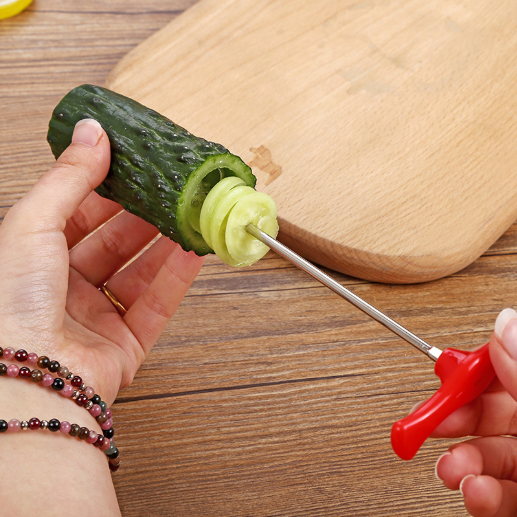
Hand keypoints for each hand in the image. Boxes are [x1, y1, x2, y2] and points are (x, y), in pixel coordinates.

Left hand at [0, 118, 203, 405]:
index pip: (79, 212)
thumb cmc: (10, 305)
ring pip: (140, 271)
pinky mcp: (124, 345)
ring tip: (191, 215)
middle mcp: (64, 287)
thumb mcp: (33, 224)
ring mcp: (96, 317)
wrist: (26, 383)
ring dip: (167, 243)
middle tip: (172, 189)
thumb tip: (93, 131)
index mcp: (34, 257)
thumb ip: (70, 178)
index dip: (108, 186)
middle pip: (114, 241)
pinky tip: (194, 253)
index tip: (137, 164)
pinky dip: (177, 278)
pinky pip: (156, 305)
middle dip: (145, 214)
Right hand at [432, 308, 516, 516]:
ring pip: (490, 457)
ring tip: (455, 472)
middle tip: (433, 424)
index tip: (448, 379)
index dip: (475, 372)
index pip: (509, 371)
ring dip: (462, 463)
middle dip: (457, 421)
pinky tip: (476, 494)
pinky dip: (479, 496)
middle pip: (492, 413)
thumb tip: (506, 324)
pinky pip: (498, 495)